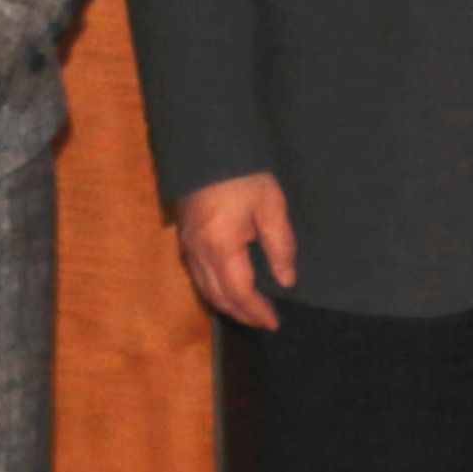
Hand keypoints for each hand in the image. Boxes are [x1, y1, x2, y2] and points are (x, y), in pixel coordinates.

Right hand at [174, 173, 297, 327]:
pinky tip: (230, 290)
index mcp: (221, 246)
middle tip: (264, 323)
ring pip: (205, 288)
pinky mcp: (186, 238)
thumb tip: (287, 280)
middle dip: (242, 314)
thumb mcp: (271, 207)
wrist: (209, 148)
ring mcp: (188, 246)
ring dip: (227, 305)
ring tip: (250, 312)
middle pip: (218, 297)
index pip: (239, 292)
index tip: (273, 323)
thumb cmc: (244, 176)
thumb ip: (281, 246)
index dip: (257, 311)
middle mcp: (199, 252)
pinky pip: (199, 275)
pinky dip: (216, 290)